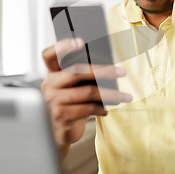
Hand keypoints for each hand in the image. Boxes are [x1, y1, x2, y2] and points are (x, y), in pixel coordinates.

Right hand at [41, 38, 130, 154]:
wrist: (61, 132)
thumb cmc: (71, 105)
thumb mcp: (74, 88)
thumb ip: (82, 76)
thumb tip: (109, 68)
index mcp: (52, 74)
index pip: (50, 55)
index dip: (63, 46)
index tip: (81, 41)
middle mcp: (49, 85)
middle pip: (76, 70)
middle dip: (103, 70)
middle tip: (122, 72)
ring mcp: (53, 101)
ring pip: (88, 92)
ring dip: (111, 93)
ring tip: (125, 96)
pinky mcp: (61, 116)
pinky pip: (87, 108)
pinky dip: (101, 108)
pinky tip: (106, 110)